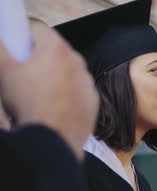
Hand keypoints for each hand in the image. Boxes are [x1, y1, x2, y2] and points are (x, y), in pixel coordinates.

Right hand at [0, 22, 97, 159]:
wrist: (53, 140)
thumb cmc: (29, 106)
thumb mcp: (4, 71)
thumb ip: (3, 49)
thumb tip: (5, 43)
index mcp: (56, 49)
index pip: (36, 28)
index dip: (21, 36)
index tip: (15, 48)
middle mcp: (77, 62)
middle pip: (52, 50)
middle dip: (37, 57)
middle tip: (23, 73)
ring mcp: (87, 82)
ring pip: (66, 71)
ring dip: (53, 76)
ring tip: (36, 94)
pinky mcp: (92, 100)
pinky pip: (77, 90)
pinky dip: (66, 94)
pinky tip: (51, 106)